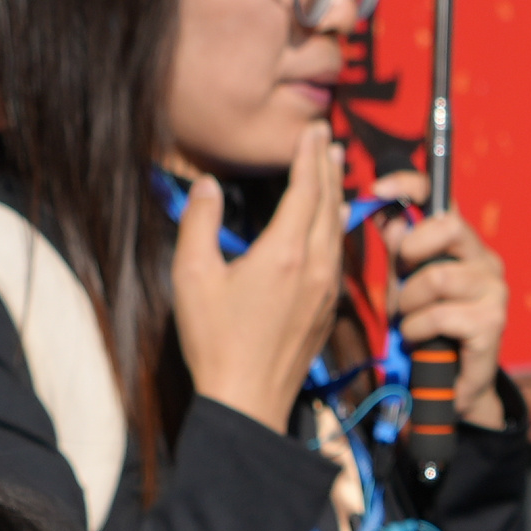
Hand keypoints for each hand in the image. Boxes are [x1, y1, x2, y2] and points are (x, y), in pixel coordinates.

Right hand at [170, 128, 348, 432]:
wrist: (248, 401)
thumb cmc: (216, 342)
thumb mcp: (192, 277)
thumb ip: (198, 224)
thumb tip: (206, 185)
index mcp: (283, 253)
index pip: (304, 189)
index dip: (309, 156)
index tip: (312, 130)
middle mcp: (314, 266)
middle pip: (328, 203)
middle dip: (327, 166)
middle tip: (326, 138)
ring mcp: (326, 289)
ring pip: (338, 229)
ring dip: (335, 193)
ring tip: (333, 169)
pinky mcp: (328, 308)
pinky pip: (339, 254)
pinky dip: (337, 226)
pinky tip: (334, 222)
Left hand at [372, 170, 510, 371]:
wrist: (451, 384)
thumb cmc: (428, 328)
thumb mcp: (404, 283)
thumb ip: (397, 248)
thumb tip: (377, 209)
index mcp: (463, 245)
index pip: (443, 198)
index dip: (411, 184)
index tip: (378, 188)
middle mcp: (485, 262)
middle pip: (450, 227)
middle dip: (412, 250)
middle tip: (401, 276)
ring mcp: (494, 292)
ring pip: (439, 277)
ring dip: (408, 303)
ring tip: (406, 321)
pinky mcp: (493, 324)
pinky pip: (442, 316)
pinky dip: (418, 329)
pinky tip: (418, 339)